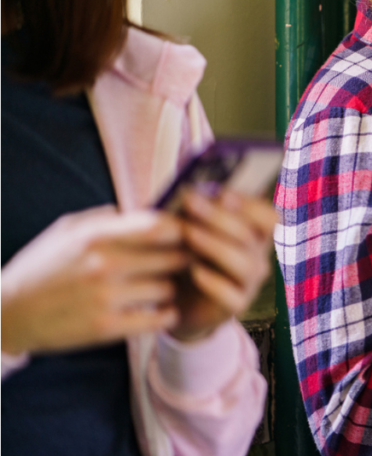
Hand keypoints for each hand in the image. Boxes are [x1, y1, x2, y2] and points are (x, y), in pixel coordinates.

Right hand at [1, 207, 186, 356]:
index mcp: (96, 236)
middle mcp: (104, 265)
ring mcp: (107, 298)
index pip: (158, 226)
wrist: (7, 314)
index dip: (181, 228)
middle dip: (184, 257)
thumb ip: (107, 219)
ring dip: (172, 287)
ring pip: (168, 288)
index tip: (186, 232)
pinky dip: (167, 314)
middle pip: (172, 256)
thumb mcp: (67, 231)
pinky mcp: (106, 328)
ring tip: (167, 285)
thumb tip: (148, 209)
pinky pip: (158, 318)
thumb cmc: (41, 267)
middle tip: (188, 260)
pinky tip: (163, 309)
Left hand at [169, 190, 276, 341]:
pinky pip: (233, 296)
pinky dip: (215, 283)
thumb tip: (191, 190)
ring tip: (189, 234)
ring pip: (246, 264)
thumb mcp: (187, 227)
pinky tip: (196, 271)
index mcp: (252, 234)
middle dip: (219, 217)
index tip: (221, 193)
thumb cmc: (183, 254)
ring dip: (216, 245)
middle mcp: (257, 257)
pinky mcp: (236, 307)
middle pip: (251, 235)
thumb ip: (193, 211)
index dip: (249, 204)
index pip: (268, 216)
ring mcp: (249, 283)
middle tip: (191, 203)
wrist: (175, 300)